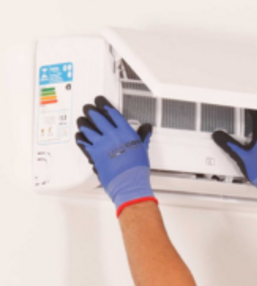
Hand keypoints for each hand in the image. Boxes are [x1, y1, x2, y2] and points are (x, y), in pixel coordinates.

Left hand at [75, 96, 157, 216]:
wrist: (129, 183)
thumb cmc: (137, 168)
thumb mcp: (142, 149)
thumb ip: (142, 136)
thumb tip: (147, 128)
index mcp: (125, 132)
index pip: (112, 113)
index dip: (104, 104)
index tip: (99, 101)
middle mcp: (112, 136)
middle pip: (97, 117)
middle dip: (90, 111)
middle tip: (87, 108)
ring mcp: (101, 144)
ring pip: (87, 128)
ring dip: (83, 122)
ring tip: (81, 120)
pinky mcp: (94, 154)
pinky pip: (83, 142)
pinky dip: (80, 137)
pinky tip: (80, 135)